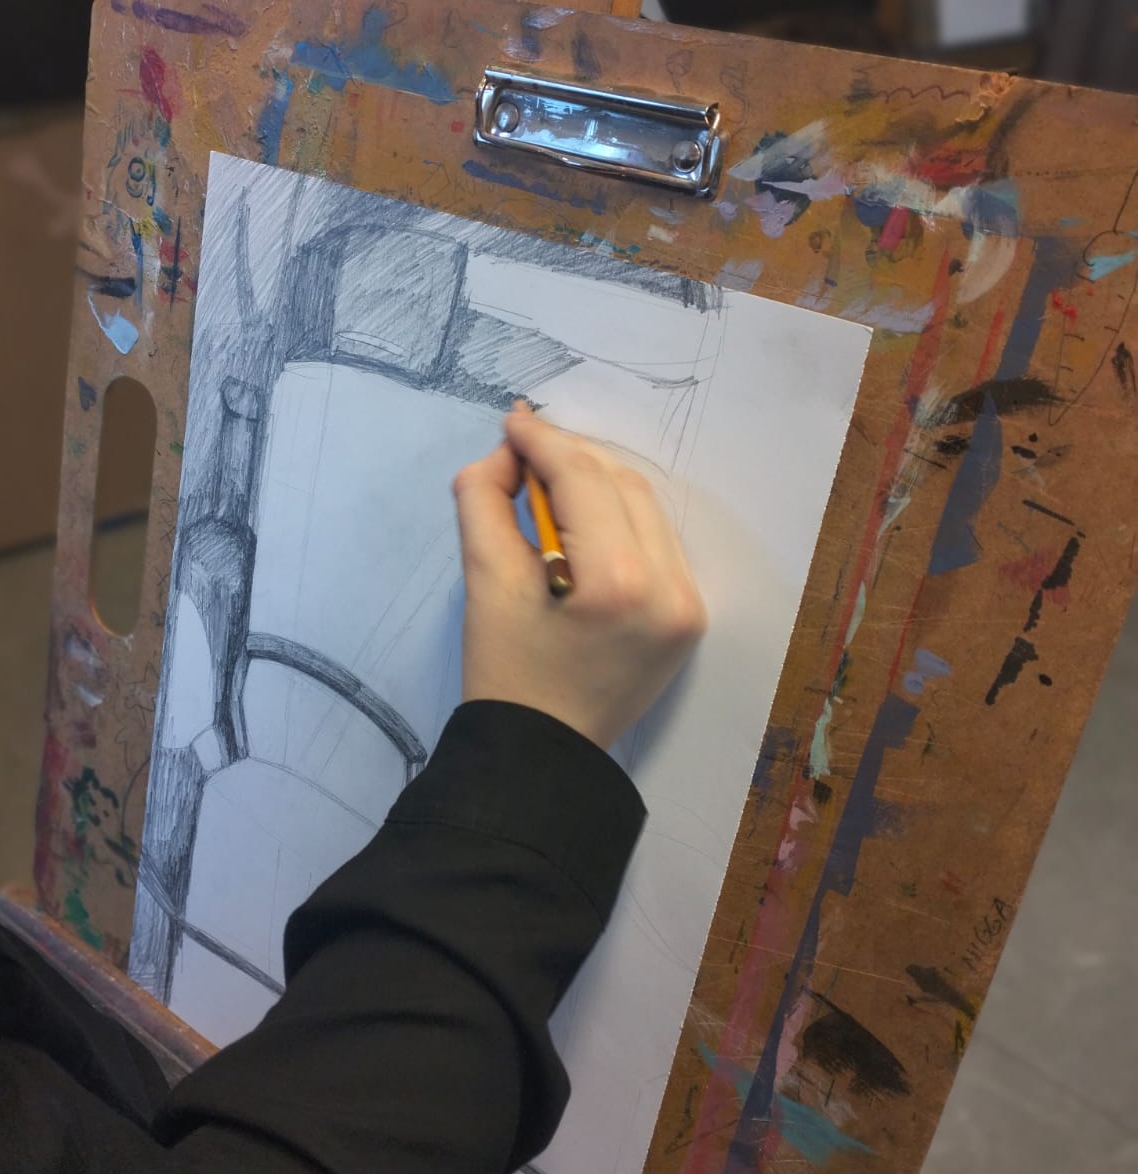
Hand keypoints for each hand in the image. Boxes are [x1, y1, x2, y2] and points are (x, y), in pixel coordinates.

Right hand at [452, 405, 705, 750]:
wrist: (543, 752)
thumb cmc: (506, 670)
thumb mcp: (483, 581)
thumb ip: (486, 499)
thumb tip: (508, 454)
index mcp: (616, 582)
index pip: (582, 480)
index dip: (544, 442)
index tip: (512, 421)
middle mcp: (668, 588)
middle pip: (621, 484)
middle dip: (571, 457)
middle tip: (523, 452)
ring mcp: (688, 604)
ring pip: (646, 507)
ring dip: (598, 483)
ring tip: (549, 482)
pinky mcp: (691, 617)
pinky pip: (658, 542)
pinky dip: (621, 519)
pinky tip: (584, 520)